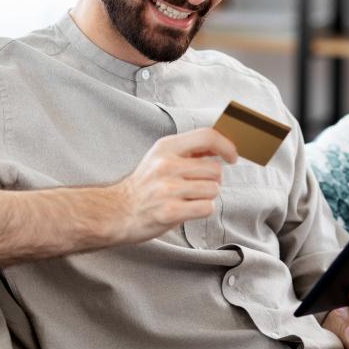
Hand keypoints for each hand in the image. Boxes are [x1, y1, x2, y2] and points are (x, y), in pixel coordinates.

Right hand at [105, 128, 237, 245]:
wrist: (116, 211)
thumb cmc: (143, 186)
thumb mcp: (160, 157)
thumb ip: (188, 150)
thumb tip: (220, 145)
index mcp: (166, 147)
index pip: (207, 136)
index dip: (226, 146)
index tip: (232, 157)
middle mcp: (167, 165)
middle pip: (215, 169)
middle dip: (212, 180)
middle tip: (196, 185)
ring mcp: (168, 189)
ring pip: (213, 189)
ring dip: (206, 196)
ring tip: (187, 198)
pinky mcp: (170, 211)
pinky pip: (206, 208)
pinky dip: (201, 210)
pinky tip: (186, 209)